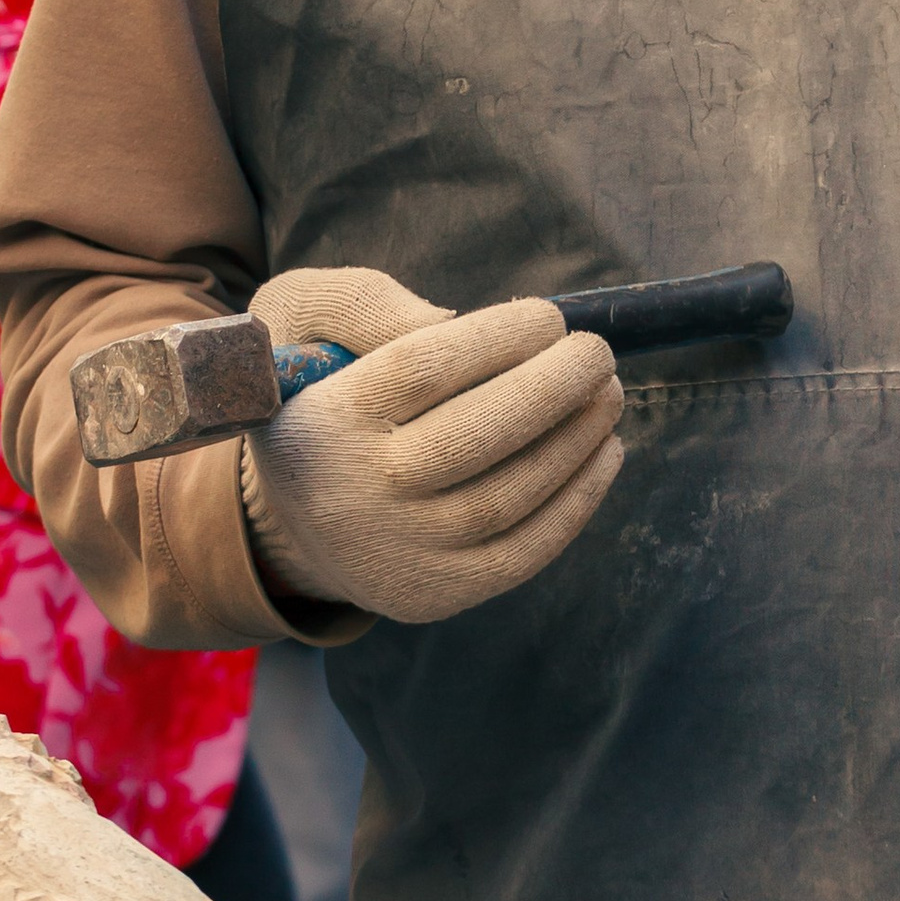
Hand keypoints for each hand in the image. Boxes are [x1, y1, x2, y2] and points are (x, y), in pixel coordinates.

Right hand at [235, 267, 623, 625]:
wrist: (291, 515)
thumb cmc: (318, 393)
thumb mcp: (303, 322)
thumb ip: (365, 305)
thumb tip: (458, 323)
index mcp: (324, 418)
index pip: (422, 369)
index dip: (500, 338)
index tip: (548, 318)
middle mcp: (355, 492)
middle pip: (470, 438)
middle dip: (554, 389)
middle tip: (596, 353)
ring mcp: (395, 552)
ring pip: (505, 498)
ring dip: (576, 441)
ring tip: (608, 395)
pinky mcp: (431, 595)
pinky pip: (521, 553)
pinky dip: (576, 502)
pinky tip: (604, 452)